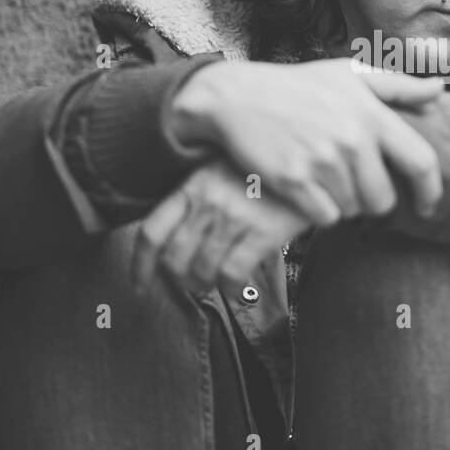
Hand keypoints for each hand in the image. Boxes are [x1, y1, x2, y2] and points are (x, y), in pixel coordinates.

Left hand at [130, 156, 311, 296]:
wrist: (310, 161)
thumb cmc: (263, 171)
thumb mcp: (221, 171)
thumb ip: (196, 198)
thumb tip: (175, 238)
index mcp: (192, 185)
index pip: (152, 232)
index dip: (140, 266)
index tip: (139, 285)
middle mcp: (209, 201)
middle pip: (174, 258)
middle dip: (179, 280)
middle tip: (192, 283)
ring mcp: (236, 216)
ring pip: (202, 270)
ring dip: (206, 285)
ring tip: (216, 283)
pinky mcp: (264, 230)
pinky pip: (233, 273)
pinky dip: (231, 288)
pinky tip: (236, 286)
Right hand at [170, 58, 444, 226]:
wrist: (237, 96)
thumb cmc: (297, 86)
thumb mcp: (348, 74)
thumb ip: (397, 86)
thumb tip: (439, 89)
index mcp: (371, 114)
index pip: (422, 162)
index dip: (431, 192)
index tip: (427, 207)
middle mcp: (352, 139)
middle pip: (383, 200)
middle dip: (371, 200)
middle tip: (351, 184)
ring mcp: (322, 162)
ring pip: (352, 210)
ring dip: (341, 202)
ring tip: (322, 177)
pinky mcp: (294, 181)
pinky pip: (324, 218)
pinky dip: (318, 211)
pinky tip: (306, 189)